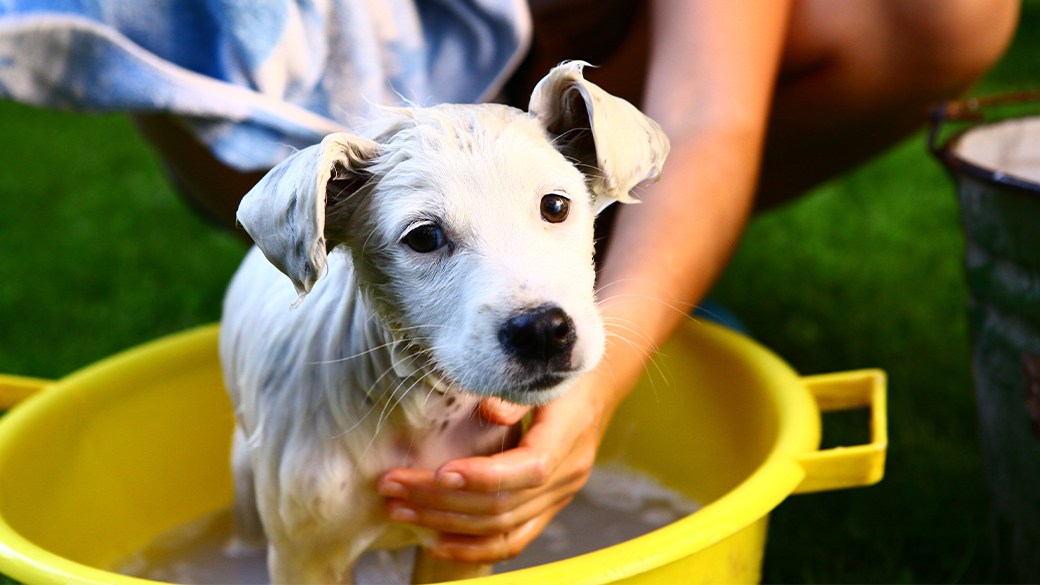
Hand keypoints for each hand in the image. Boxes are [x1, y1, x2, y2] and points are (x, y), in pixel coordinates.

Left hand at [377, 378, 611, 562]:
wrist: (597, 383)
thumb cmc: (561, 369)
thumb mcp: (543, 368)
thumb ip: (516, 390)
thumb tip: (488, 408)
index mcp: (570, 436)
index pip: (529, 469)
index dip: (484, 476)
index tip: (440, 471)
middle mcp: (568, 474)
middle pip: (503, 503)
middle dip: (441, 499)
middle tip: (392, 485)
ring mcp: (560, 496)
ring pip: (501, 527)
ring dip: (445, 523)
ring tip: (399, 508)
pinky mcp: (547, 507)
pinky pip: (512, 540)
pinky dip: (473, 548)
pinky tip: (436, 542)